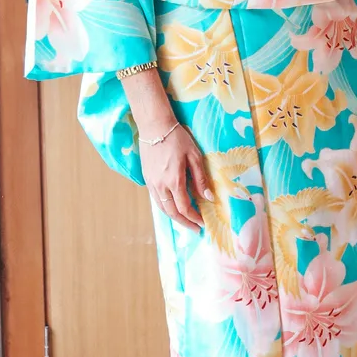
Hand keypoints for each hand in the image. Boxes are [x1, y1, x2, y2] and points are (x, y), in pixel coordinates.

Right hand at [120, 65, 212, 231]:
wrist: (155, 127)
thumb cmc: (177, 138)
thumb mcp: (194, 156)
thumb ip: (200, 178)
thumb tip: (208, 197)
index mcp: (174, 180)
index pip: (184, 207)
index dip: (194, 217)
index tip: (202, 223)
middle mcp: (161, 186)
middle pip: (172, 212)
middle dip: (184, 223)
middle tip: (195, 229)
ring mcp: (152, 183)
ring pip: (162, 208)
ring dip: (174, 217)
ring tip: (185, 221)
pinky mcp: (147, 179)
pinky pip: (156, 199)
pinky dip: (165, 207)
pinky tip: (173, 207)